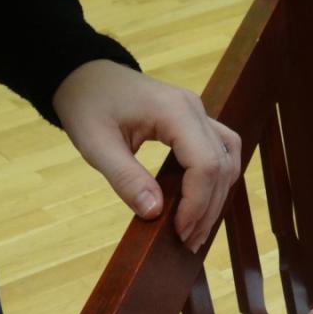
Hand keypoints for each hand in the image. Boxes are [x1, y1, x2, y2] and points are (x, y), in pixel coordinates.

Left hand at [51, 60, 240, 252]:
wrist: (83, 73)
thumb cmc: (86, 104)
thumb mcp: (95, 144)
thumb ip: (125, 178)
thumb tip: (155, 213)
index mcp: (173, 111)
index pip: (205, 164)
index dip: (197, 203)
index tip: (179, 231)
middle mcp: (195, 109)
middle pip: (222, 165)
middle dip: (209, 208)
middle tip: (189, 240)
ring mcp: (199, 113)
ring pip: (229, 159)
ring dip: (218, 196)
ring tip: (197, 227)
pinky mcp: (196, 121)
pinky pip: (221, 152)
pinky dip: (217, 180)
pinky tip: (202, 202)